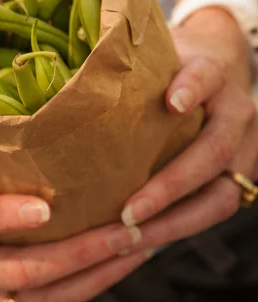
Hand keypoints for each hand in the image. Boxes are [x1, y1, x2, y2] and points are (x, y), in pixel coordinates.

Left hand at [118, 7, 257, 250]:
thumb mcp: (156, 60)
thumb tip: (61, 84)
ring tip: (132, 237)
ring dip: (175, 221)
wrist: (213, 79)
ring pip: (221, 196)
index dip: (193, 88)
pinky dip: (177, 228)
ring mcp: (244, 149)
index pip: (207, 76)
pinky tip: (141, 241)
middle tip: (128, 210)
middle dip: (172, 184)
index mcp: (213, 75)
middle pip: (215, 150)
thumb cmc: (170, 71)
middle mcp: (236, 113)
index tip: (172, 103)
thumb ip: (130, 71)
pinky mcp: (237, 178)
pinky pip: (213, 211)